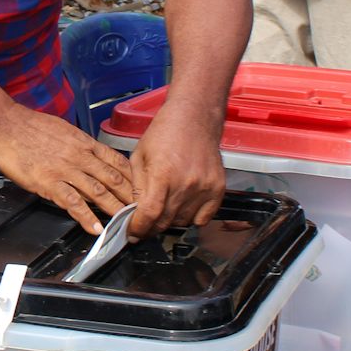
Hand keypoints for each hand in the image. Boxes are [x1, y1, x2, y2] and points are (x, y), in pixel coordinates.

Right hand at [0, 105, 135, 234]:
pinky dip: (86, 216)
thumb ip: (77, 144)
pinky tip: (95, 228)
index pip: (116, 161)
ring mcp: (65, 169)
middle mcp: (80, 156)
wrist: (5, 125)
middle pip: (112, 178)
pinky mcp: (49, 182)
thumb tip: (88, 153)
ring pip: (98, 191)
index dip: (131, 177)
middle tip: (141, 212)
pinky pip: (72, 202)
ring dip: (114, 209)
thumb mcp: (62, 129)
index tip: (140, 190)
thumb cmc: (29, 125)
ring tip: (125, 224)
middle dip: (129, 197)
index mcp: (83, 142)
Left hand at [128, 112, 225, 238]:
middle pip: (165, 222)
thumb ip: (137, 187)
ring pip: (183, 222)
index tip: (132, 232)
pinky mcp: (218, 189)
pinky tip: (182, 206)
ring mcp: (204, 187)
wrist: (195, 117)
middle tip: (144, 223)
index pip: (150, 214)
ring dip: (170, 221)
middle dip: (151, 227)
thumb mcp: (139, 156)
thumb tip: (133, 212)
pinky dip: (191, 218)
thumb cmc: (164, 132)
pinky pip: (203, 218)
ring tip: (164, 208)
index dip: (138, 228)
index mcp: (163, 174)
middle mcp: (186, 183)